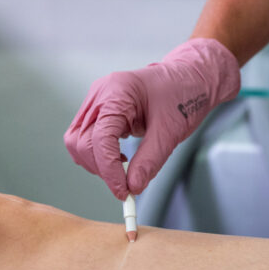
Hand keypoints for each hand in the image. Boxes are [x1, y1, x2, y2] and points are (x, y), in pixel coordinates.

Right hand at [64, 38, 239, 198]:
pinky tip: (118, 158)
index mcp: (118, 91)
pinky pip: (85, 137)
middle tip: (124, 185)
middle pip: (81, 141)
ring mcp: (97, 100)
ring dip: (96, 163)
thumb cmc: (183, 94)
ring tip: (123, 170)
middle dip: (101, 168)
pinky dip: (98, 155)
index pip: (99, 138)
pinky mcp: (99, 109)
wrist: (190, 78)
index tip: (123, 191)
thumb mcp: (170, 131)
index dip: (108, 170)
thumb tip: (133, 186)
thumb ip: (150, 160)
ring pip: (78, 141)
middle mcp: (101, 93)